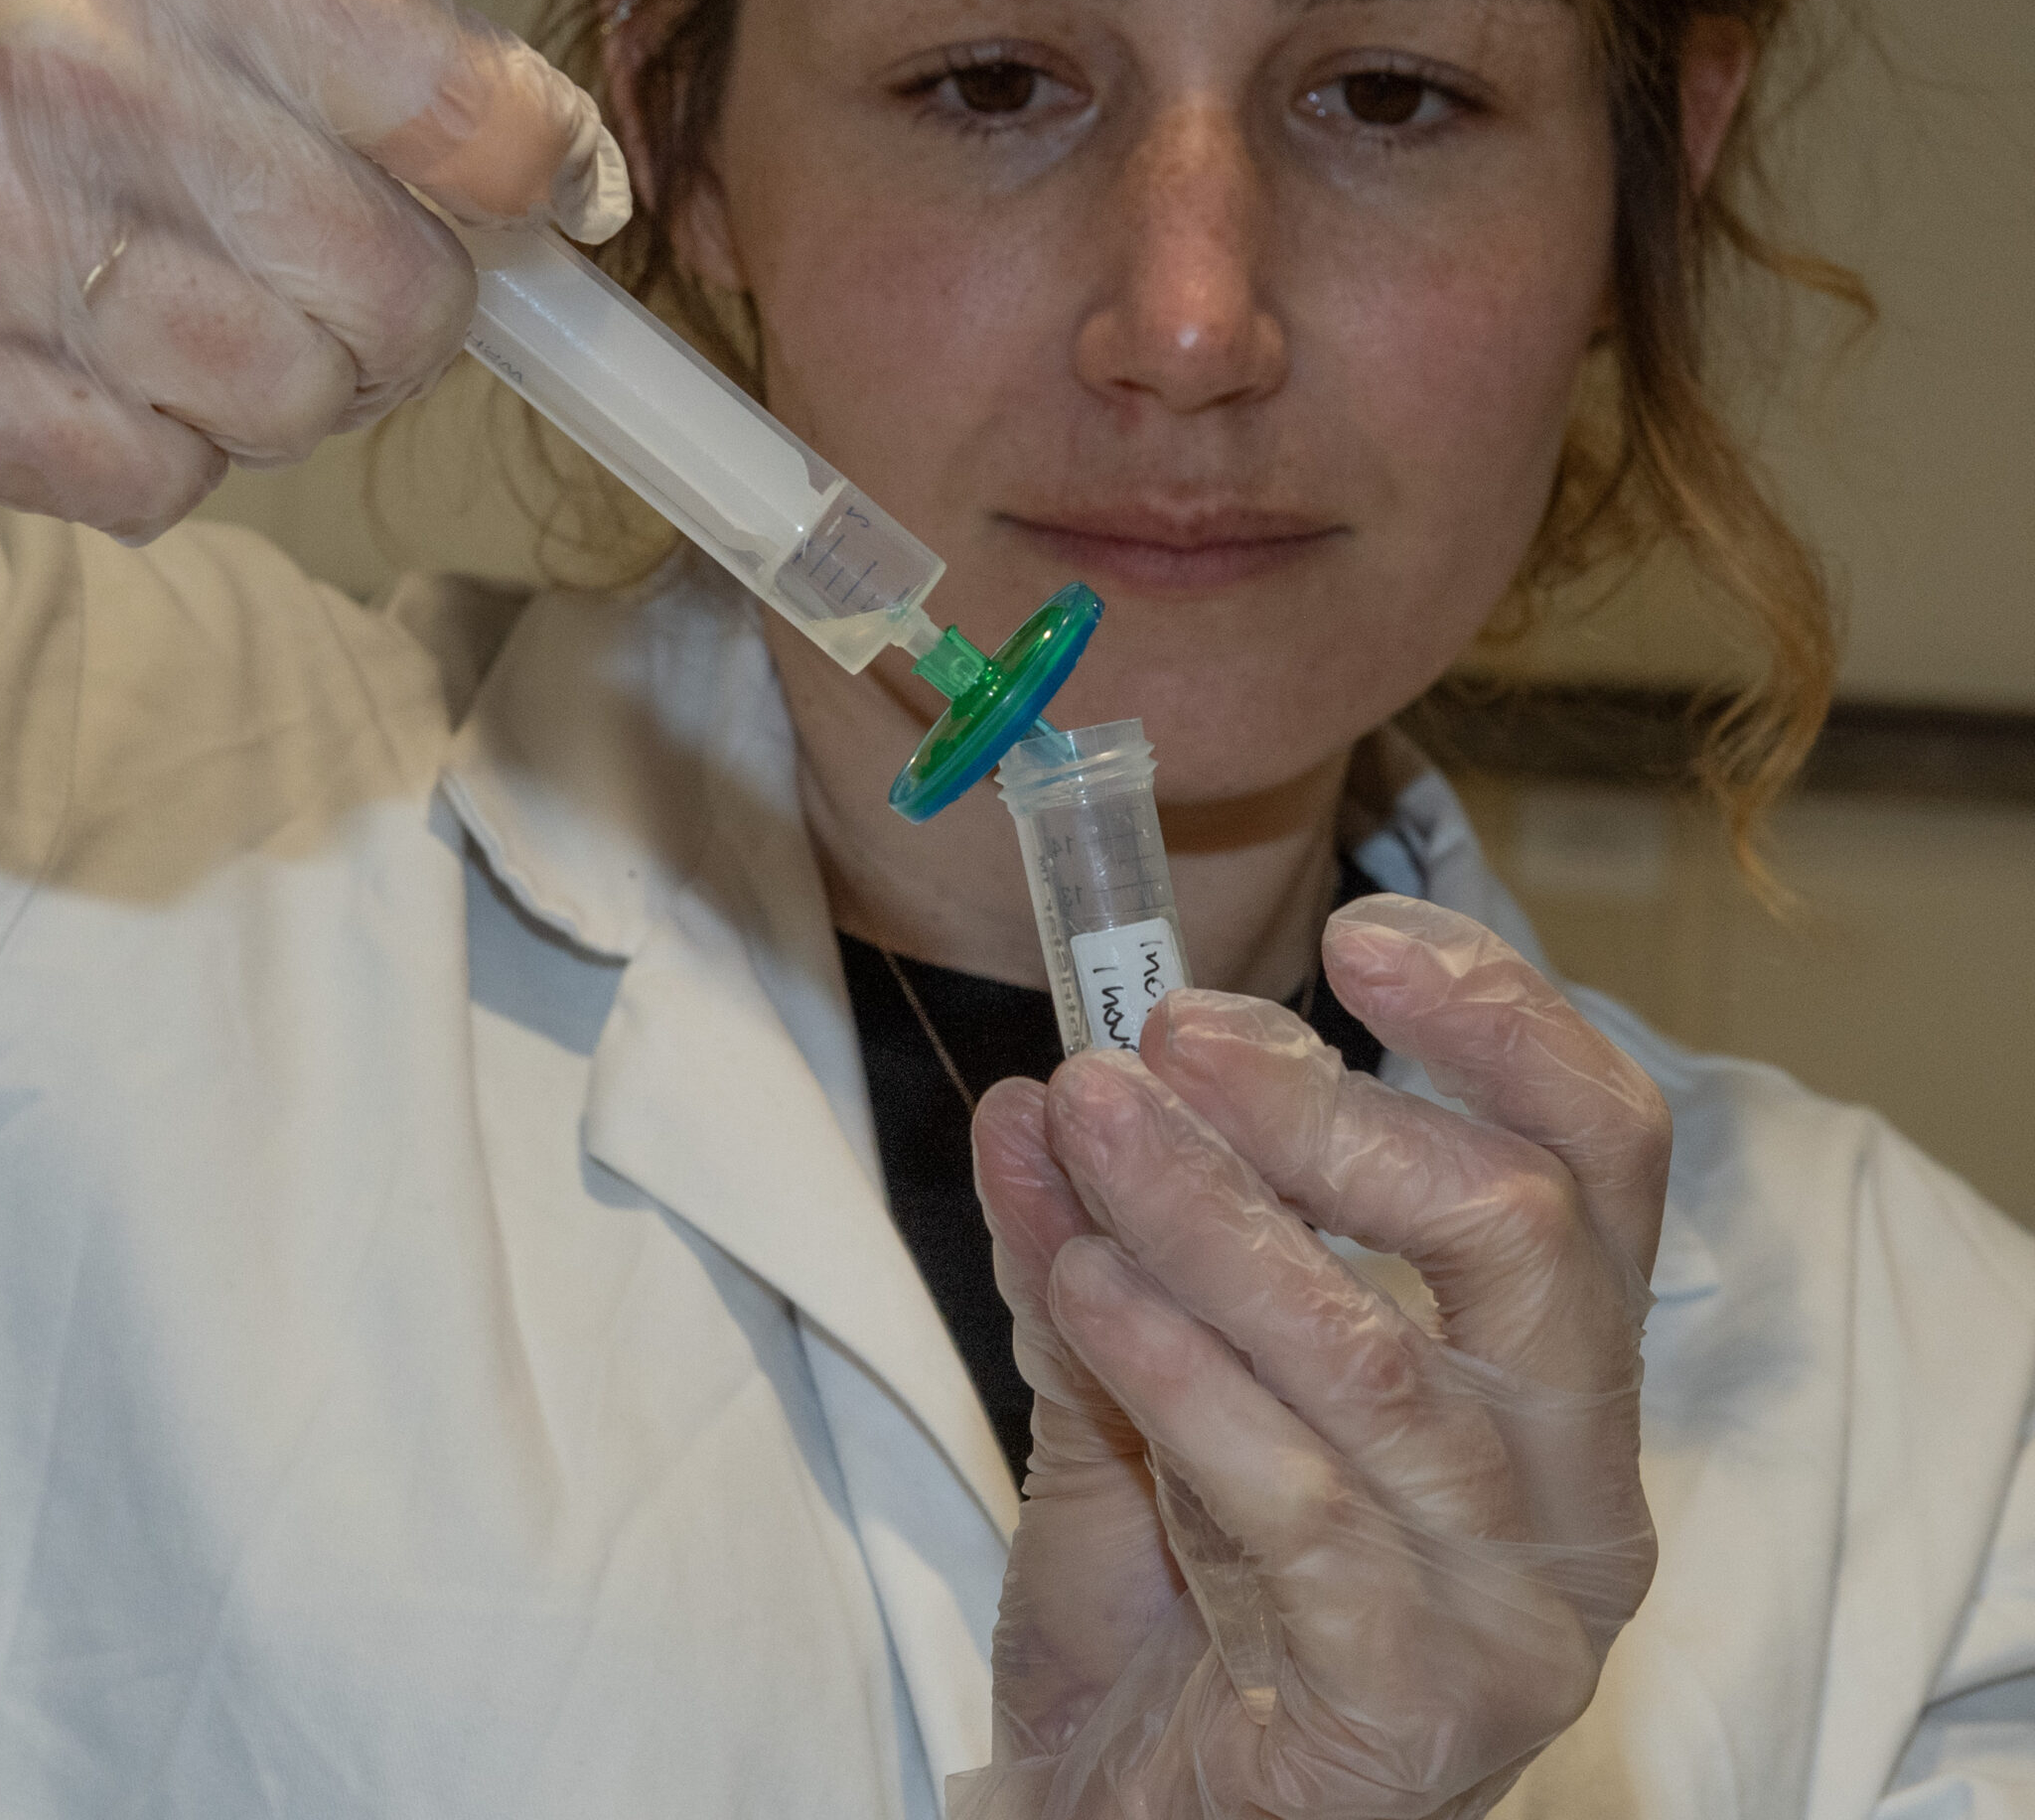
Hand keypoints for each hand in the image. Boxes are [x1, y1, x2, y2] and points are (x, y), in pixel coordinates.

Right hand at [0, 0, 626, 609]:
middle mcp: (74, 63)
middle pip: (406, 292)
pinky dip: (167, 456)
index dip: (537, 176)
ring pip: (295, 403)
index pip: (477, 116)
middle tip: (317, 260)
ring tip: (202, 309)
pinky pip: (168, 486)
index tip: (519, 182)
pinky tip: (102, 369)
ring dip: (286, 389)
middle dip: (400, 307)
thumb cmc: (47, 27)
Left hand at [960, 896, 1667, 1818]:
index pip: (1601, 1159)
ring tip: (1087, 1122)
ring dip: (1210, 1216)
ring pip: (1381, 1359)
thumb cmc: (1171, 1604)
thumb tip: (1039, 1088)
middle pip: (1518, 1236)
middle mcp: (1575, 1491)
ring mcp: (1509, 1611)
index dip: (1504, 1021)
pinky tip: (1082, 1286)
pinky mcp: (1412, 1708)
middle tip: (1164, 1035)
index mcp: (1553, 1383)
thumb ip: (1095, 1239)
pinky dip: (1176, 1369)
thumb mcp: (1127, 1377)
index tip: (1365, 930)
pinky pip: (1297, 1499)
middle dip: (1326, 1110)